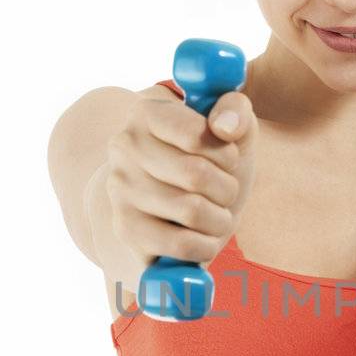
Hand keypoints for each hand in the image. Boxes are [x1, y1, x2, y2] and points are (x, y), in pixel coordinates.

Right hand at [104, 85, 258, 279]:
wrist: (183, 209)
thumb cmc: (212, 163)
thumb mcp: (233, 130)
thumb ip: (236, 110)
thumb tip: (224, 127)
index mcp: (147, 112)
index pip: (198, 135)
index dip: (226, 154)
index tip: (226, 159)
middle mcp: (123, 146)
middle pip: (196, 175)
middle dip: (227, 189)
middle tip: (223, 191)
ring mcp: (120, 189)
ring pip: (191, 211)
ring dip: (219, 219)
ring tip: (213, 214)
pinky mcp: (126, 229)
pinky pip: (180, 244)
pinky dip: (205, 245)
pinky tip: (203, 237)